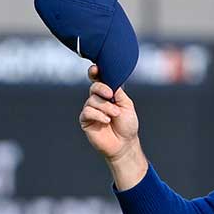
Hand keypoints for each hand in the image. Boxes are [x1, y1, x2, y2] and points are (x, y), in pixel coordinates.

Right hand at [81, 66, 145, 187]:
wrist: (125, 143)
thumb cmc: (127, 125)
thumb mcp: (127, 105)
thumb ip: (118, 93)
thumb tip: (110, 81)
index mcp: (108, 94)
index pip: (99, 80)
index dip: (95, 73)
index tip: (96, 69)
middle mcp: (98, 100)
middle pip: (94, 87)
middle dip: (102, 89)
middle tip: (111, 95)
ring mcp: (91, 110)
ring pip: (92, 100)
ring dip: (106, 107)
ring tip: (115, 115)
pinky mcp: (85, 121)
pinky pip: (88, 112)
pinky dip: (98, 115)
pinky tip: (106, 121)